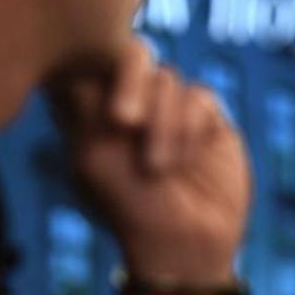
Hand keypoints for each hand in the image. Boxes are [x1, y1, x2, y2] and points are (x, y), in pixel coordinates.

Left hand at [48, 38, 249, 286]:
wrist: (184, 243)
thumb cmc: (129, 207)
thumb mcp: (93, 157)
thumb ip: (86, 100)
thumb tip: (85, 51)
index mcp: (93, 111)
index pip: (89, 61)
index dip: (92, 64)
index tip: (91, 94)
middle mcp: (133, 103)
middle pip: (132, 54)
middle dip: (130, 82)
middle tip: (123, 120)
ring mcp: (172, 109)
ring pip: (169, 78)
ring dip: (163, 124)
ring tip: (159, 167)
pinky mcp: (209, 120)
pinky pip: (201, 96)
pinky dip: (191, 128)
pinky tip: (187, 159)